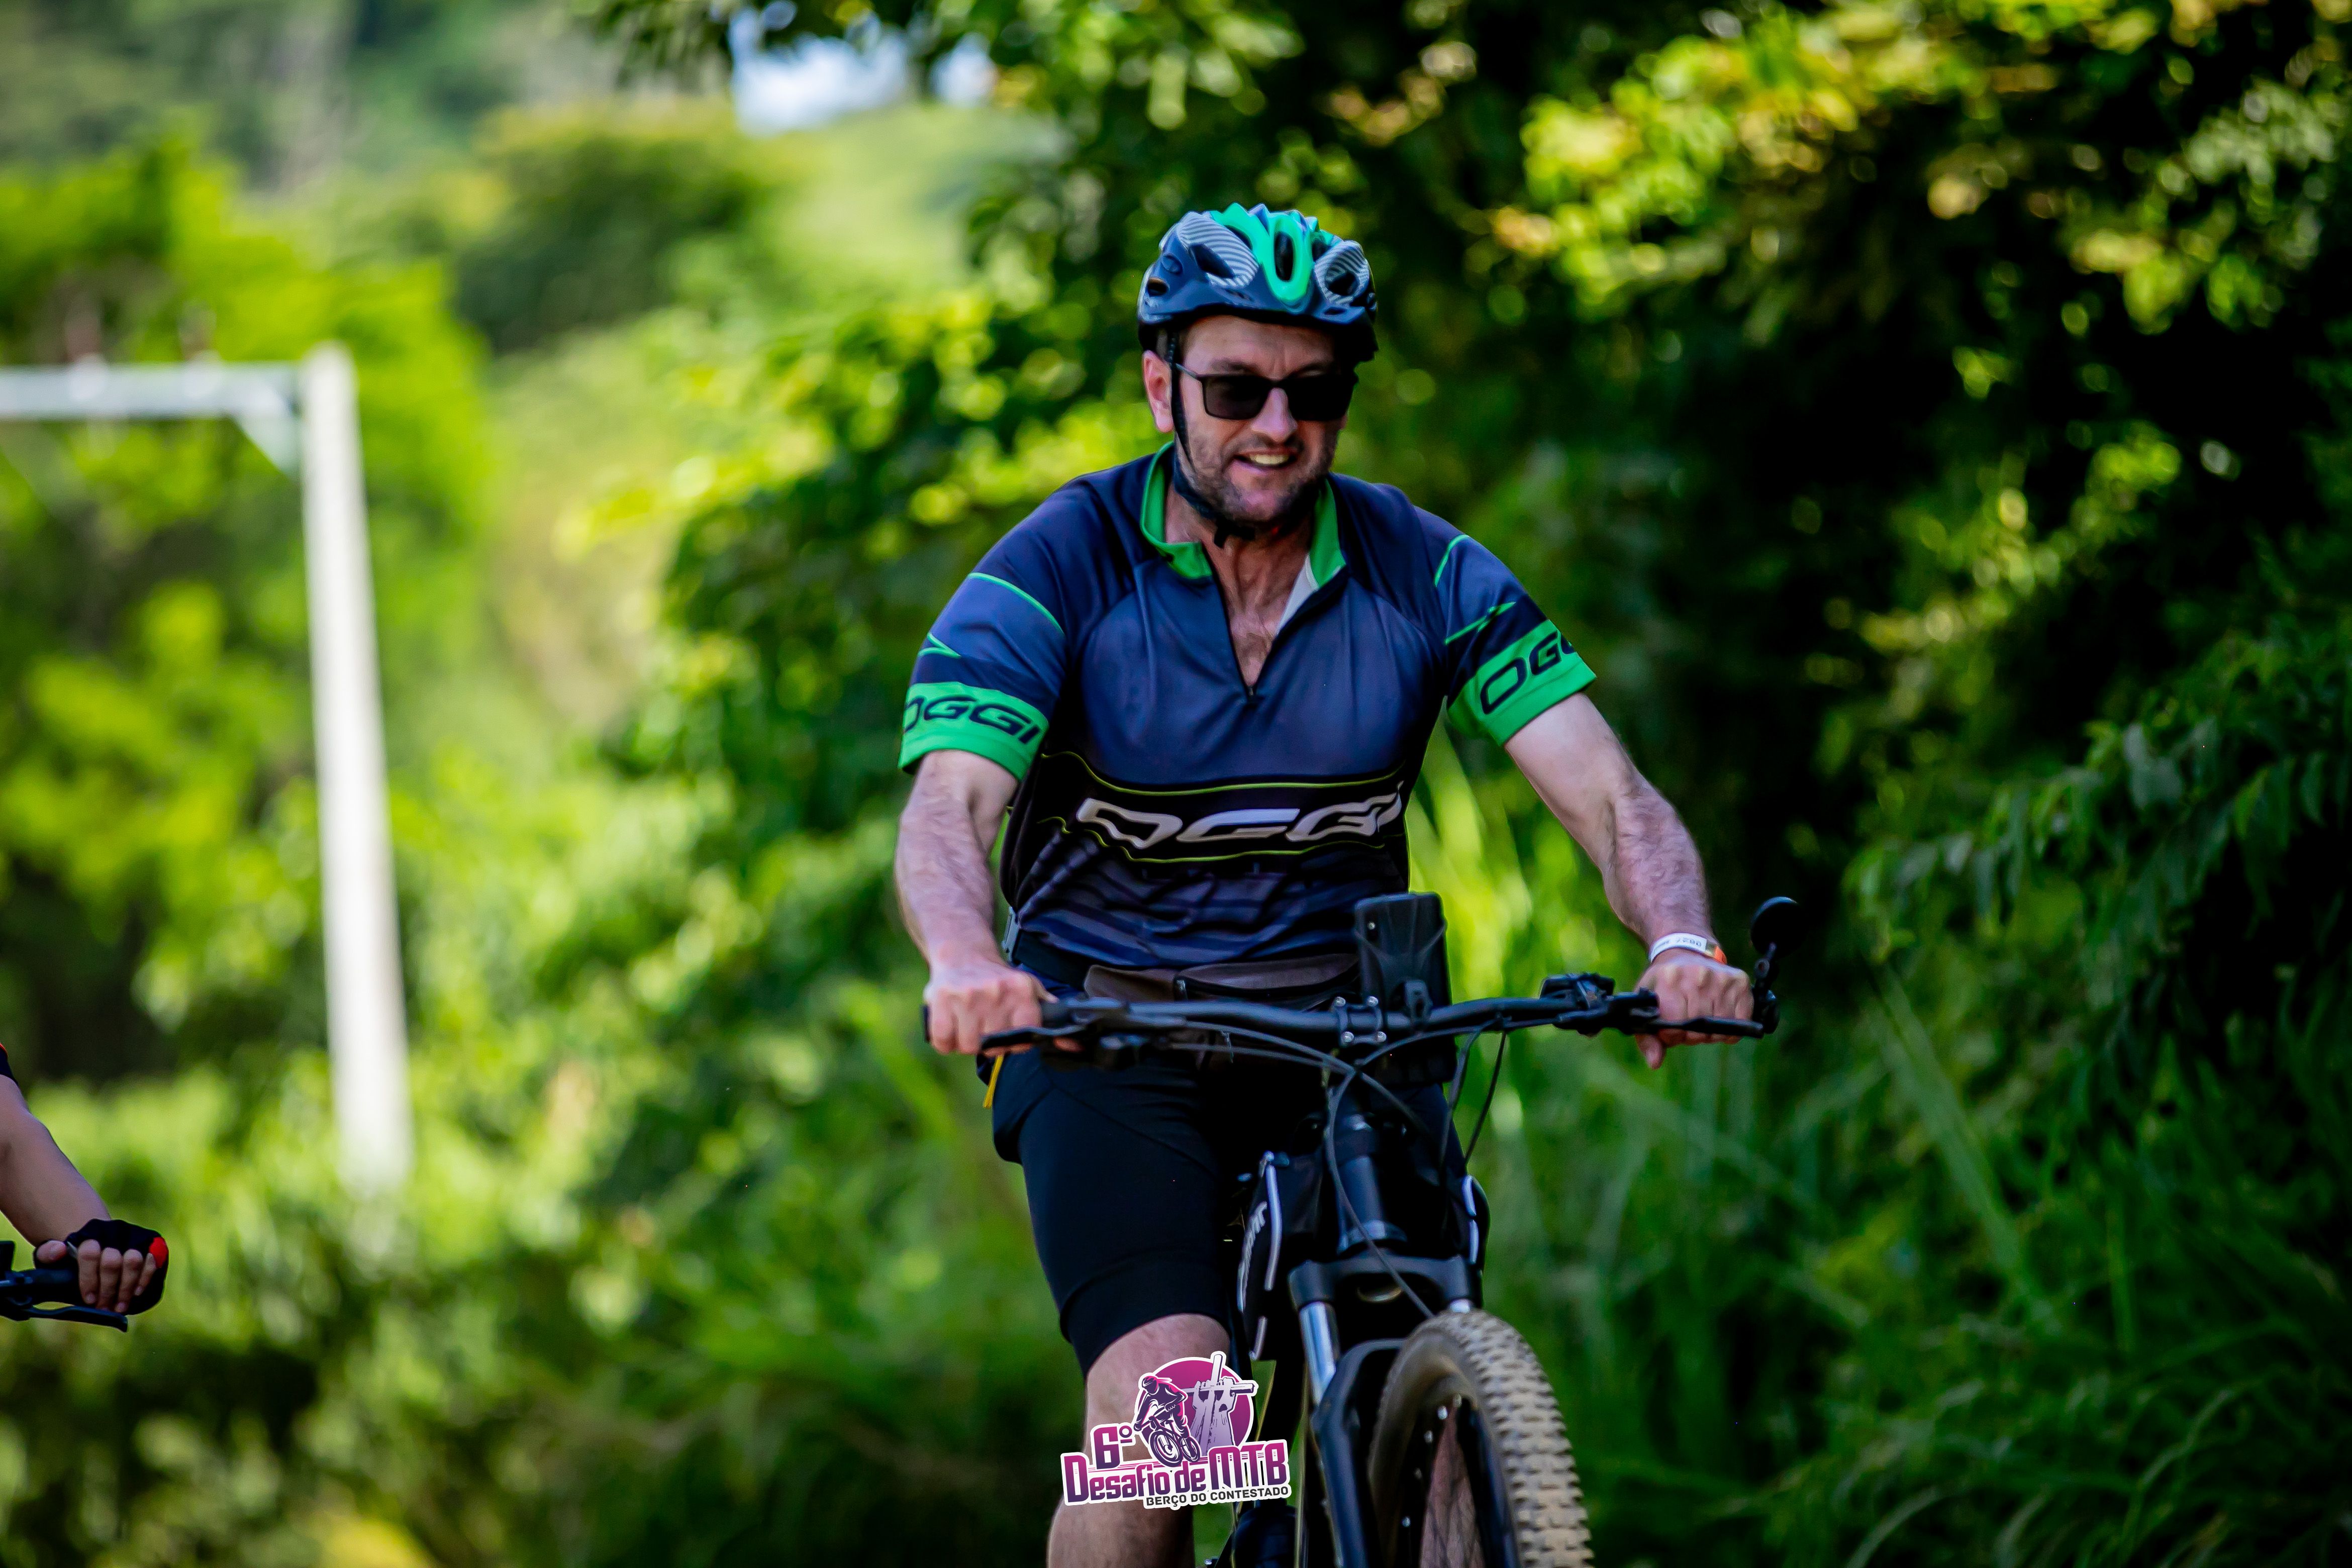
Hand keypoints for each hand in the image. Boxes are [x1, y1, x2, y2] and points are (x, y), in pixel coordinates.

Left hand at [36, 1234, 157, 1313]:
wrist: (101, 1241)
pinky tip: (137, 1292)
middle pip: (112, 1262)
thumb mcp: (53, 1256)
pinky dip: (146, 1277)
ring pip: (133, 1261)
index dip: (89, 1279)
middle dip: (108, 1290)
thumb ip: (48, 1254)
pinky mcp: (151, 1240)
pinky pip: (153, 1258)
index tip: (88, 1299)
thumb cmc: (74, 1257)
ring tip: (121, 1306)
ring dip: (127, 1288)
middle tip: (105, 1308)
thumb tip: (59, 1250)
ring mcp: (134, 1235)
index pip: (89, 1254)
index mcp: (89, 1233)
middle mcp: (114, 1230)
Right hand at [923, 949, 1049, 1055]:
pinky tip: (951, 1027)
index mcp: (1020, 990)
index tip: (1009, 1035)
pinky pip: (943, 1040)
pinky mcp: (940, 1000)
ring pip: (968, 1047)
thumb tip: (1071, 1042)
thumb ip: (1049, 1012)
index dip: (1016, 1043)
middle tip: (984, 1027)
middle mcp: (995, 992)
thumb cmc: (998, 979)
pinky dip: (945, 1041)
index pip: (1024, 1039)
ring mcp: (967, 996)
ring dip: (966, 1043)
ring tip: (968, 1025)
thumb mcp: (1029, 987)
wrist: (963, 954)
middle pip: (994, 1047)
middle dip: (989, 1043)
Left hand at [1631, 947, 1752, 1068]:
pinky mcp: (1740, 981)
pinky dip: (1731, 1028)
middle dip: (1692, 1035)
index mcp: (1669, 980)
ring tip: (1702, 1019)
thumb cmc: (1664, 982)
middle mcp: (1697, 976)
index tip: (1672, 1029)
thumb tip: (1655, 1062)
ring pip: (1721, 1027)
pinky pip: (1741, 1021)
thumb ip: (1646, 1036)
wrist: (1686, 951)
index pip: (1675, 1026)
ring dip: (1711, 1033)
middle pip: (1699, 1029)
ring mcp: (1721, 978)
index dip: (1673, 1035)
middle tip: (1688, 1024)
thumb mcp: (1647, 1003)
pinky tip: (1720, 1017)